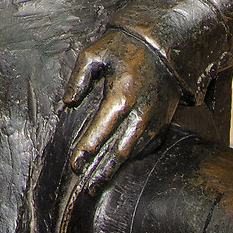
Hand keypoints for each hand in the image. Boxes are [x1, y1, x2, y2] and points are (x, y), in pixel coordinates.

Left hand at [64, 28, 181, 200]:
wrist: (164, 45)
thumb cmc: (125, 47)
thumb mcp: (95, 53)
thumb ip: (79, 77)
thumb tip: (68, 102)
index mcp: (122, 96)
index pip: (101, 131)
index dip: (87, 150)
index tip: (74, 165)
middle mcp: (140, 113)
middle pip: (118, 150)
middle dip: (100, 170)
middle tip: (85, 187)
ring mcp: (155, 120)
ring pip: (132, 153)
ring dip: (114, 170)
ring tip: (97, 186)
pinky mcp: (163, 122)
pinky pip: (147, 147)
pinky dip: (131, 159)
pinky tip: (118, 168)